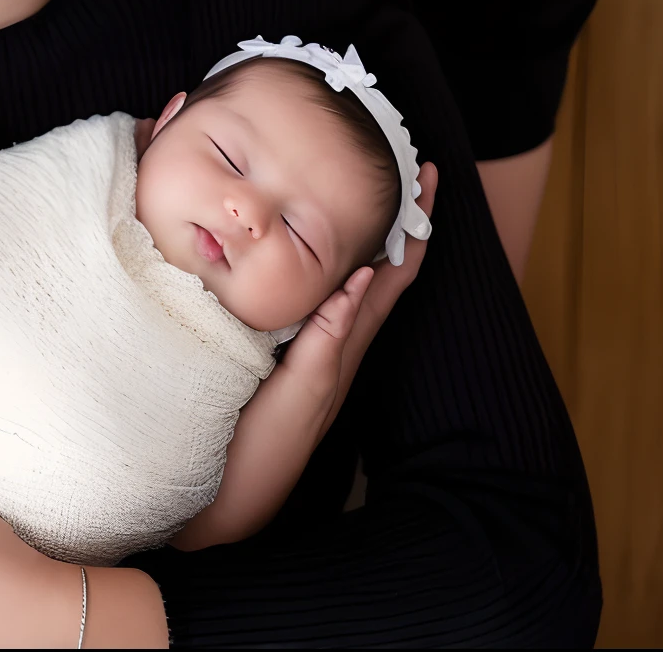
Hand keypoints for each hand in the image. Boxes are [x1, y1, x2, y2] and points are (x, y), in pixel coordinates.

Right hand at [276, 161, 437, 430]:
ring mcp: (318, 347)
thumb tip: (360, 277)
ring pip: (355, 278)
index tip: (429, 176)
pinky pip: (322, 292)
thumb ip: (329, 338)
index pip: (395, 272)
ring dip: (368, 235)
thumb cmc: (267, 446)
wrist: (232, 495)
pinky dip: (330, 260)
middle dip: (399, 219)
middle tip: (401, 166)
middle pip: (383, 268)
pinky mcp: (290, 353)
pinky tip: (308, 247)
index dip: (417, 225)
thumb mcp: (304, 390)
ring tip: (365, 191)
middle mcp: (340, 340)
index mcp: (348, 341)